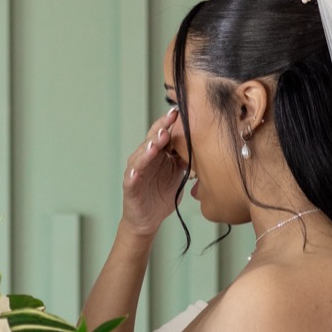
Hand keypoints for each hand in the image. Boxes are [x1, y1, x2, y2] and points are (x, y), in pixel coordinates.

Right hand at [120, 111, 184, 240]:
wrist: (148, 219)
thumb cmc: (161, 195)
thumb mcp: (178, 174)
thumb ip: (186, 159)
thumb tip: (202, 144)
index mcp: (159, 153)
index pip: (164, 133)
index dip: (171, 123)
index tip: (182, 112)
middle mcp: (146, 158)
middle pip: (152, 139)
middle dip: (161, 129)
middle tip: (170, 120)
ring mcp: (136, 171)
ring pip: (141, 156)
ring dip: (148, 149)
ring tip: (156, 144)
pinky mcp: (130, 186)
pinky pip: (131, 178)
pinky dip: (134, 174)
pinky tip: (137, 170)